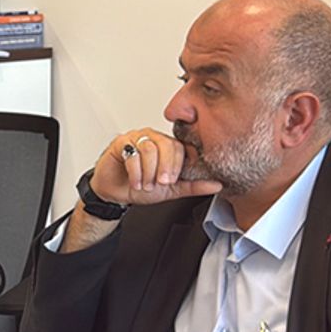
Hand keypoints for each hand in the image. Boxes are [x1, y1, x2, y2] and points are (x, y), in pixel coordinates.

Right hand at [89, 128, 222, 206]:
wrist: (114, 193)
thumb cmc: (140, 187)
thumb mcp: (170, 190)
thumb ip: (193, 186)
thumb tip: (216, 185)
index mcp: (167, 146)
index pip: (181, 147)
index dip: (178, 164)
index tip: (173, 180)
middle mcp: (153, 139)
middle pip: (167, 144)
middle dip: (165, 167)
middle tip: (161, 182)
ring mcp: (136, 138)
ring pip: (150, 149)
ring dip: (148, 172)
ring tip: (145, 185)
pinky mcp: (120, 143)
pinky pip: (132, 153)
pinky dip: (135, 171)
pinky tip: (135, 182)